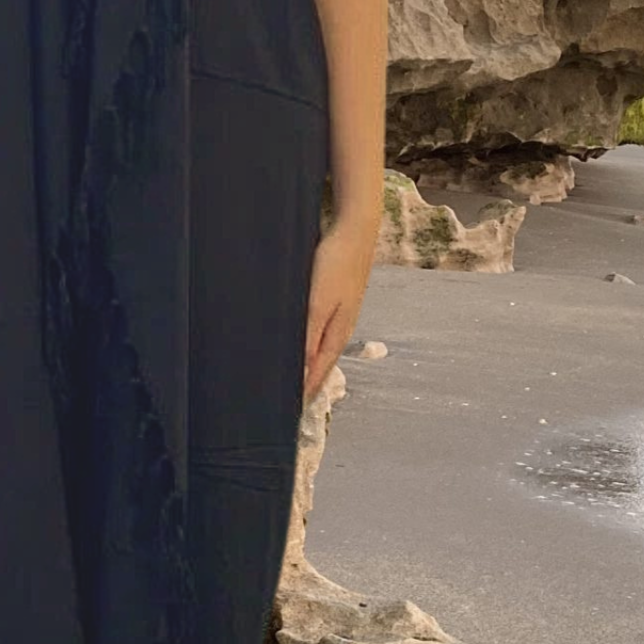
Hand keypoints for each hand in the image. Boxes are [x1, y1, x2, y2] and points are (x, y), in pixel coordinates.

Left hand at [303, 215, 376, 401]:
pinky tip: (302, 343)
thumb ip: (309, 335)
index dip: (305, 391)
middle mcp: (340, 327)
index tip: (290, 411)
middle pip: (321, 363)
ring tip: (294, 379)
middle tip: (289, 401)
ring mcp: (340, 314)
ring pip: (321, 348)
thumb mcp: (317, 301)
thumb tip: (302, 369)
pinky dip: (310, 344)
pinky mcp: (336, 300)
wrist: (355, 231)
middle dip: (307, 383)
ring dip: (308, 364)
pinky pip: (320, 331)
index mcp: (337, 332)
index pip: (318, 371)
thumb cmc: (335, 264)